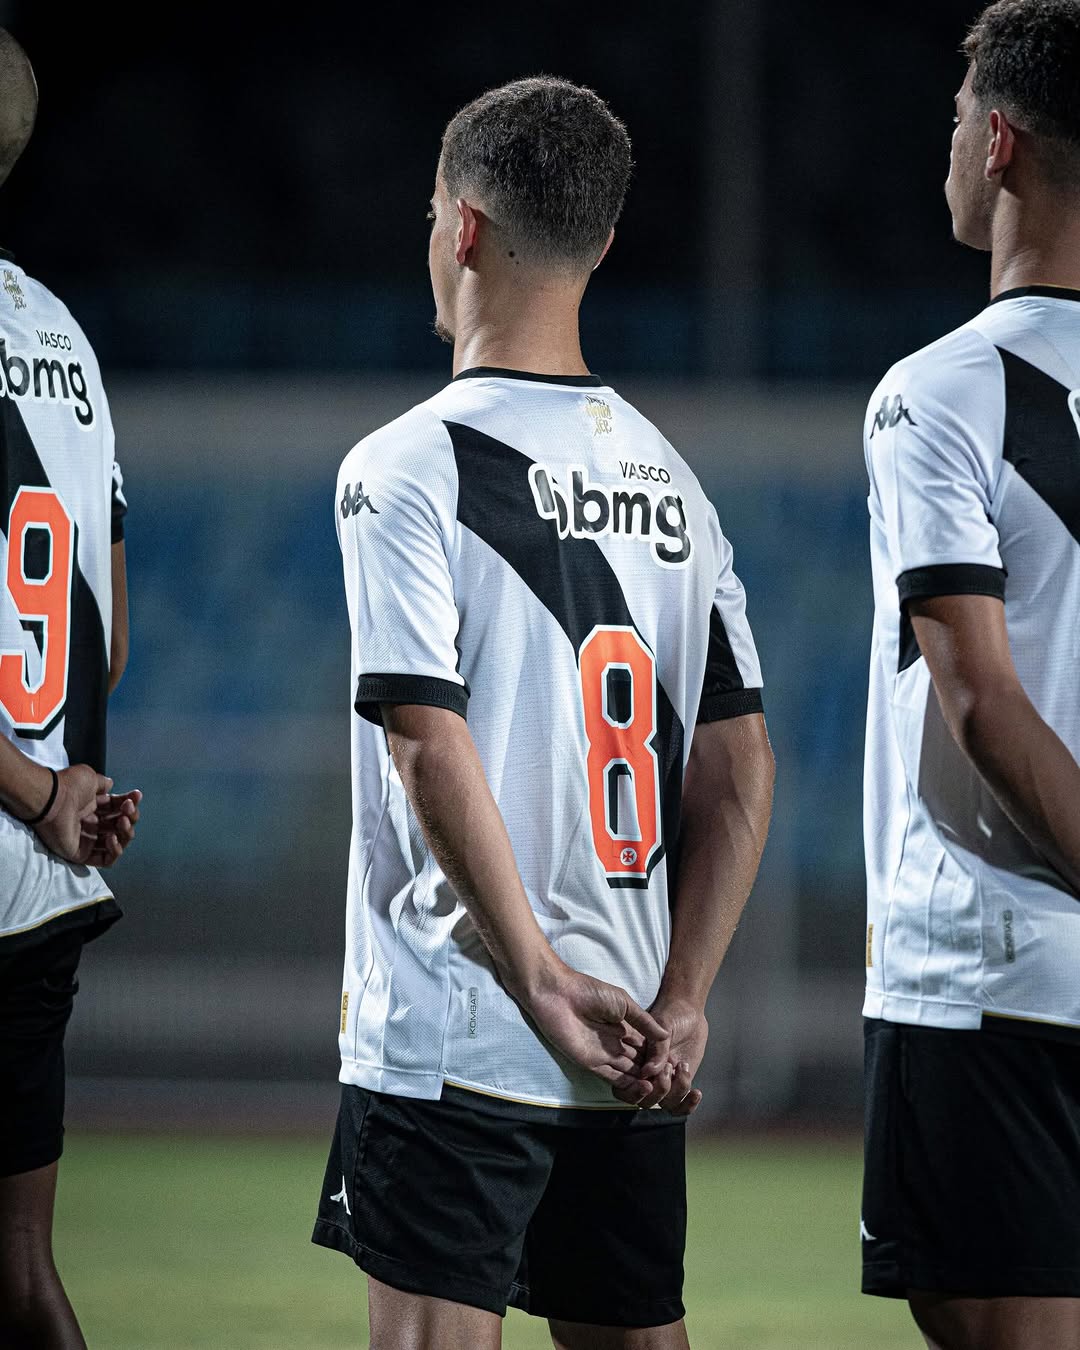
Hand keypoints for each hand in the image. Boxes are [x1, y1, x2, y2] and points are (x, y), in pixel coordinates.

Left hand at [34, 766, 140, 866]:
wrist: (52, 799)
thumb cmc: (69, 786)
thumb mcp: (91, 778)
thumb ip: (103, 784)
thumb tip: (111, 785)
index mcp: (92, 807)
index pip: (117, 810)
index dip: (129, 803)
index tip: (136, 795)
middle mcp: (91, 824)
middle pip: (120, 826)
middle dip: (130, 817)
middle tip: (126, 809)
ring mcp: (86, 840)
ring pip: (117, 843)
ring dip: (126, 833)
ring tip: (122, 822)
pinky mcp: (81, 854)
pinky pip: (105, 860)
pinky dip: (115, 851)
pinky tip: (112, 837)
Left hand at [521, 956, 671, 1093]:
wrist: (559, 994)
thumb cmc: (590, 992)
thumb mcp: (624, 1003)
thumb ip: (644, 1022)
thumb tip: (667, 1035)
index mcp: (624, 1028)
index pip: (646, 1047)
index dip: (659, 1055)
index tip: (675, 1064)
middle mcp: (615, 1044)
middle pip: (638, 1062)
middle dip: (653, 1071)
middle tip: (672, 1079)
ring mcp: (603, 1054)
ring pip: (628, 1073)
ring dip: (643, 1080)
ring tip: (660, 1085)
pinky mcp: (590, 1063)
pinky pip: (612, 1077)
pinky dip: (627, 1084)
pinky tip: (642, 1087)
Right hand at [618, 993, 706, 1115]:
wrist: (689, 1011)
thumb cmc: (671, 1012)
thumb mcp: (662, 1024)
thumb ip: (656, 1048)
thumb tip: (649, 1072)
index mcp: (634, 1061)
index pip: (624, 1087)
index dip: (633, 1092)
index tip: (649, 1083)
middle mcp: (647, 1074)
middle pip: (645, 1100)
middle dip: (659, 1091)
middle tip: (670, 1067)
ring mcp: (665, 1080)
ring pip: (665, 1104)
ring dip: (677, 1091)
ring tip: (684, 1066)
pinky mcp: (680, 1083)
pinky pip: (681, 1105)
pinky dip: (689, 1104)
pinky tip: (696, 1092)